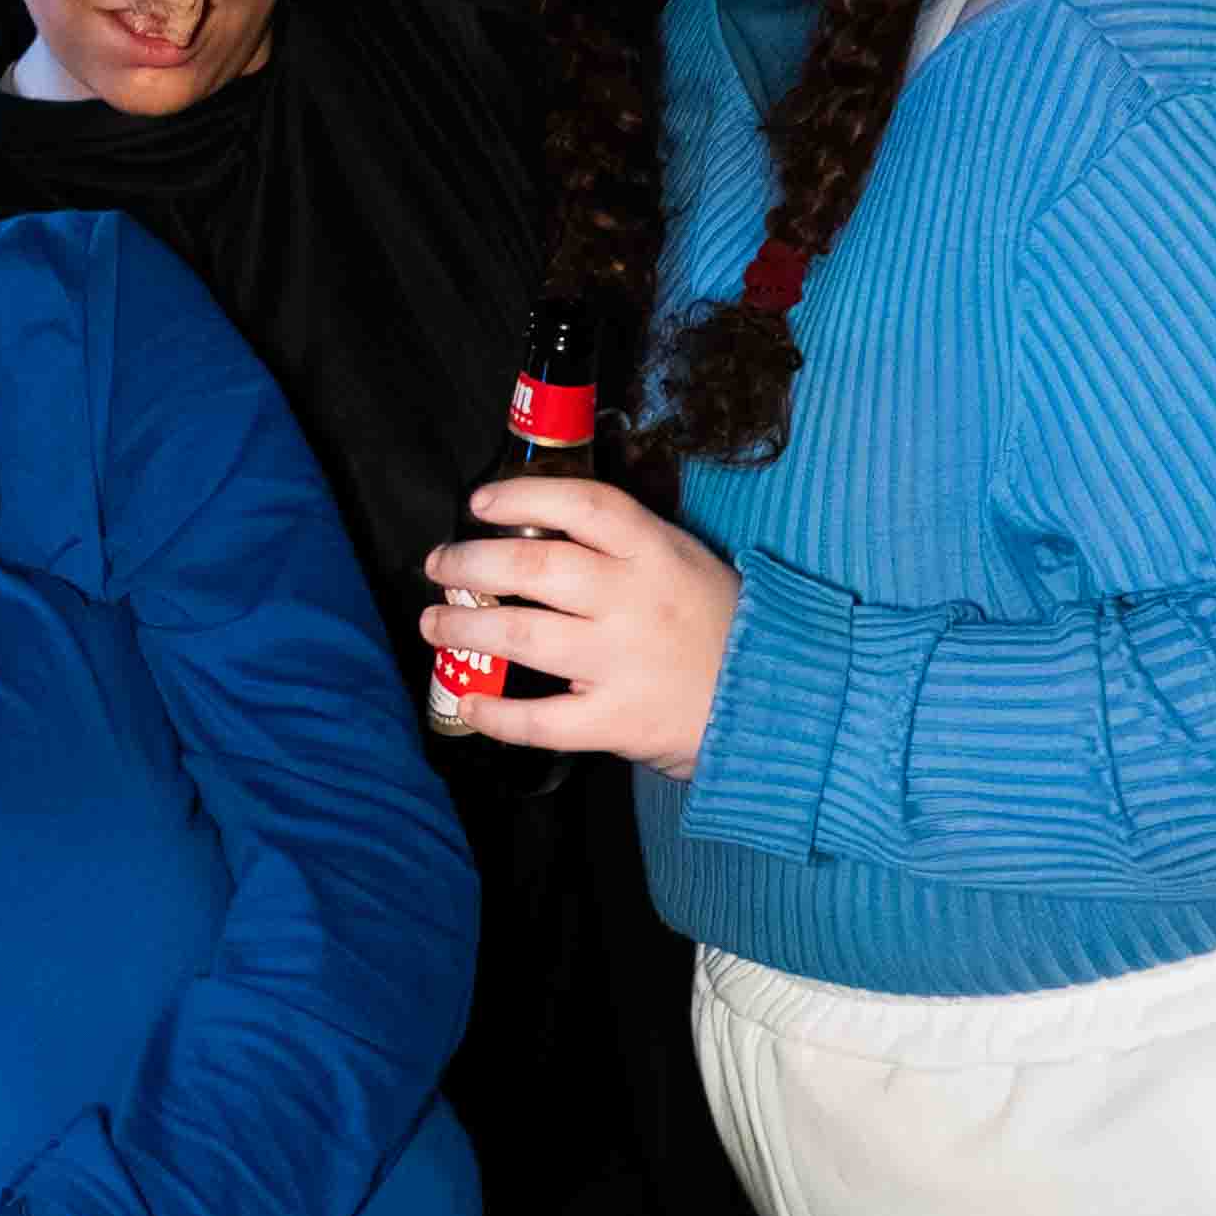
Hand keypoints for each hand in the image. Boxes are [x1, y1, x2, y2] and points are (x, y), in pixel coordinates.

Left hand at [420, 470, 737, 769]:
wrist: (779, 703)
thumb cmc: (722, 627)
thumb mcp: (685, 563)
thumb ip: (624, 547)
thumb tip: (542, 527)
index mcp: (656, 551)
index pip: (583, 504)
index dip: (523, 496)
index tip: (479, 502)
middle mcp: (635, 599)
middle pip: (535, 565)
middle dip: (472, 561)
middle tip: (439, 565)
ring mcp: (624, 660)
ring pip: (524, 633)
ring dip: (466, 625)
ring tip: (435, 623)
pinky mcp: (618, 720)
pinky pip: (542, 719)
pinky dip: (497, 713)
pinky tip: (469, 703)